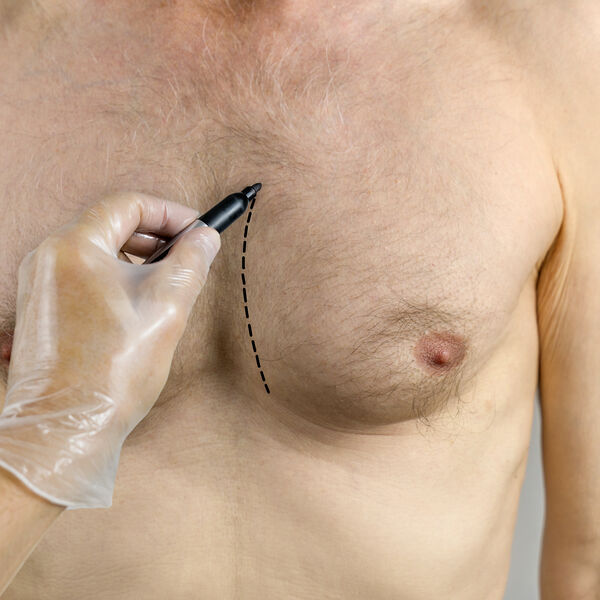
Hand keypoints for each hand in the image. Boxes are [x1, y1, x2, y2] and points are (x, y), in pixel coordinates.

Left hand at [0, 192, 219, 508]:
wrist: (68, 427)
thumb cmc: (113, 370)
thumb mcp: (168, 306)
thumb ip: (192, 260)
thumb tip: (206, 236)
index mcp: (75, 247)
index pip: (128, 204)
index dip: (171, 213)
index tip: (198, 230)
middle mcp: (49, 257)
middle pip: (111, 225)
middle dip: (156, 236)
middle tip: (189, 256)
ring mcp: (40, 284)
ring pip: (99, 252)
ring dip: (138, 259)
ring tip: (168, 284)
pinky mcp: (41, 309)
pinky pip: (84, 276)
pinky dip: (116, 279)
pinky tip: (138, 306)